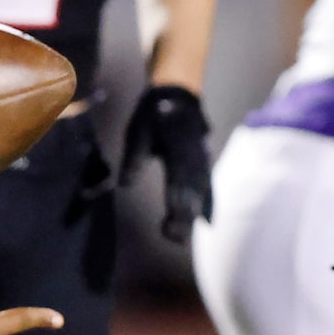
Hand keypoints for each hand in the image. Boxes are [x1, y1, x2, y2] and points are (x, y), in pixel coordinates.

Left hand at [120, 84, 212, 241]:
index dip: (175, 203)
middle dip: (184, 216)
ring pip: (201, 190)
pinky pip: (207, 185)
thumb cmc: (153, 114)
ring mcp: (202, 159)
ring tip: (185, 237)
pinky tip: (206, 222)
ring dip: (194, 214)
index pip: (178, 180)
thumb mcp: (138, 131)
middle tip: (176, 240)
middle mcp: (194, 156)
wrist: (178, 95)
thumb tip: (125, 184)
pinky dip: (207, 203)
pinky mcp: (204, 162)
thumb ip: (134, 157)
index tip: (169, 223)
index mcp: (178, 147)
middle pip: (192, 190)